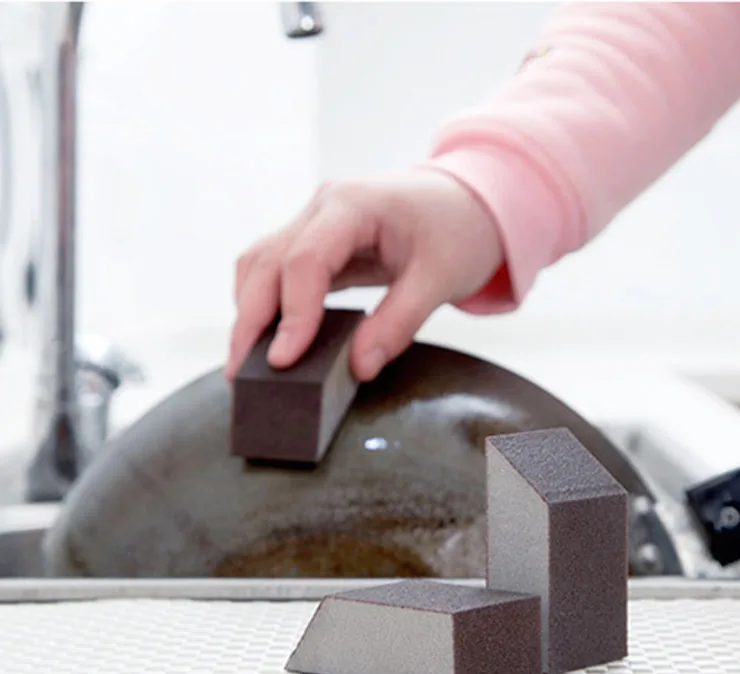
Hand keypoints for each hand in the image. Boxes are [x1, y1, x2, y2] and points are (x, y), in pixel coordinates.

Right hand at [226, 168, 504, 382]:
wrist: (466, 201)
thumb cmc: (459, 231)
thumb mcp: (441, 278)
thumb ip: (399, 322)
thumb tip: (359, 368)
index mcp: (353, 205)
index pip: (305, 260)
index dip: (292, 314)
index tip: (283, 361)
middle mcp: (322, 207)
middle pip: (266, 262)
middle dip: (249, 321)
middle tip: (242, 375)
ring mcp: (313, 222)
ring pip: (260, 264)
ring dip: (249, 313)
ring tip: (247, 366)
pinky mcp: (314, 241)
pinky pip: (275, 270)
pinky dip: (264, 304)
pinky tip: (267, 340)